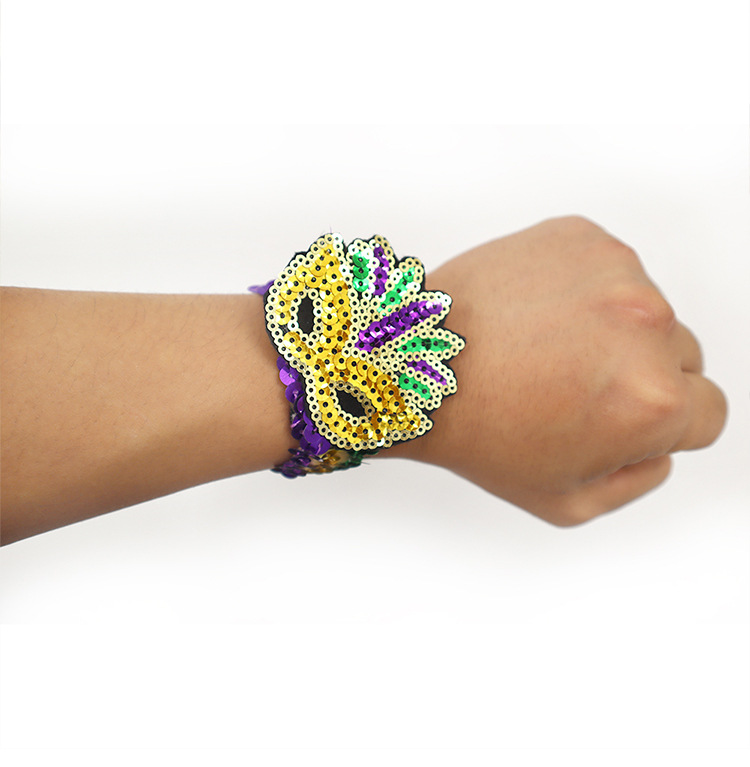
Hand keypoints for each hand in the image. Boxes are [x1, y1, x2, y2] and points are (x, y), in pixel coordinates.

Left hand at [392, 216, 726, 525]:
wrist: (413, 364)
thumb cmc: (479, 433)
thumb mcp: (567, 501)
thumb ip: (639, 480)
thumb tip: (662, 446)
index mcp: (654, 400)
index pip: (708, 412)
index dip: (664, 425)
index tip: (621, 419)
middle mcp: (647, 327)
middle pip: (682, 357)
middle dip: (641, 376)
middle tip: (573, 387)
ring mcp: (615, 273)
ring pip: (646, 311)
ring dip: (610, 330)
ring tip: (542, 349)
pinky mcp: (581, 237)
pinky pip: (608, 271)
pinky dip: (582, 292)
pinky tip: (533, 316)